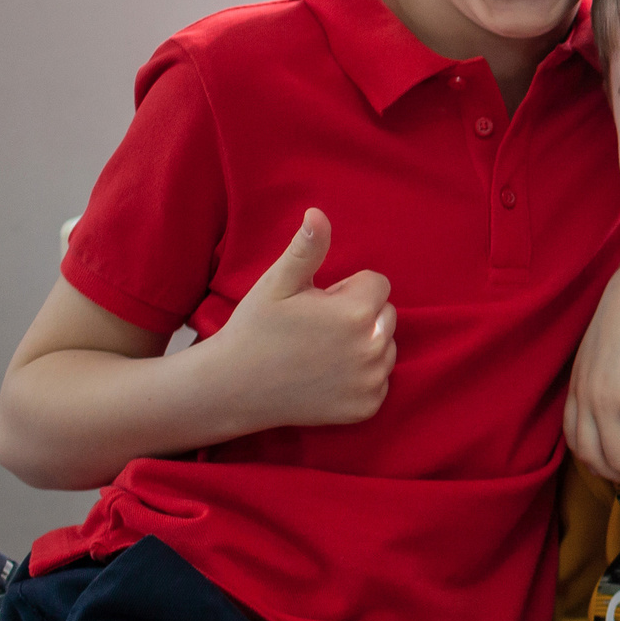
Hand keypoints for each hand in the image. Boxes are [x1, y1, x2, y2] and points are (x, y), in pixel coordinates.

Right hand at [208, 209, 394, 428]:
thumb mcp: (277, 283)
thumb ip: (307, 248)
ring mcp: (371, 381)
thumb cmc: (255, 329)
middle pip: (386, 314)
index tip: (317, 303)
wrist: (233, 388)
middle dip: (358, 315)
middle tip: (316, 328)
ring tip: (320, 352)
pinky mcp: (367, 407)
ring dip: (363, 344)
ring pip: (386, 346)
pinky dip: (361, 377)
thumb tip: (318, 213)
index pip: (377, 283)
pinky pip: (380, 380)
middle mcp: (373, 348)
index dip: (346, 289)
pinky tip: (326, 376)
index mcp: (356, 313)